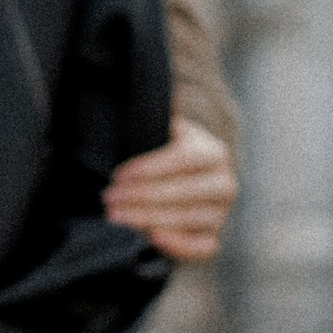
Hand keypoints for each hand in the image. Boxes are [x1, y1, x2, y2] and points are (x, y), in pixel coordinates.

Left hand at [104, 114, 236, 263]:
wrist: (188, 183)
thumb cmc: (167, 154)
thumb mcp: (165, 132)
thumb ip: (155, 116)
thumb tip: (138, 84)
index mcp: (213, 153)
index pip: (183, 159)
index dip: (149, 168)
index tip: (118, 175)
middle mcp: (224, 184)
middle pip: (183, 192)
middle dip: (141, 197)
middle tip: (108, 199)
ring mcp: (221, 214)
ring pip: (187, 219)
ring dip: (148, 220)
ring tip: (115, 218)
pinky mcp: (213, 239)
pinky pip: (201, 248)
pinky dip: (178, 245)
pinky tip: (150, 238)